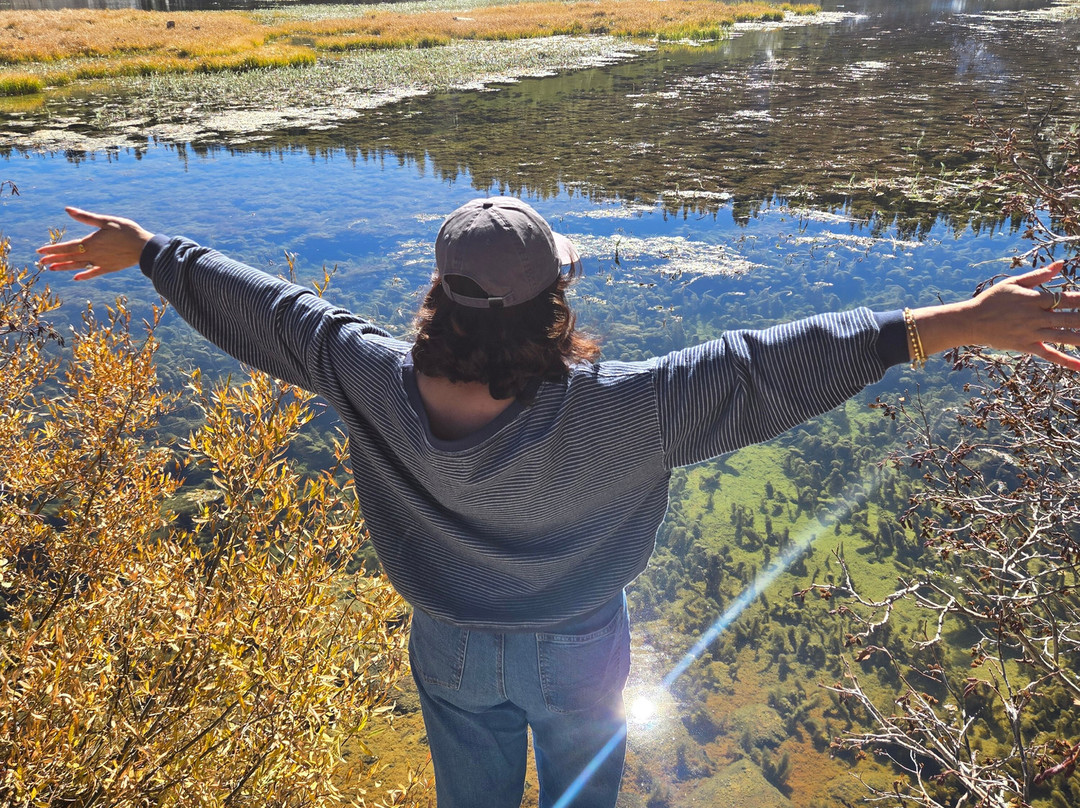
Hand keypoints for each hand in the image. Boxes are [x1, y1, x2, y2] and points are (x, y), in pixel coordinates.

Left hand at [36, 207, 153, 280]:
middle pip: (70, 257)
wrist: (145, 247)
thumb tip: (67, 210)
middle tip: (41, 261)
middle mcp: (93, 254)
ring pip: (79, 266)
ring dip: (65, 267)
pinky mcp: (109, 268)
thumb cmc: (127, 231)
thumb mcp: (106, 221)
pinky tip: (76, 277)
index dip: (53, 249)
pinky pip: (94, 273)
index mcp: (91, 242)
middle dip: (55, 259)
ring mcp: (101, 263)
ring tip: (52, 269)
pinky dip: (84, 275)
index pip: (67, 246)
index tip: (40, 251)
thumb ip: (86, 217)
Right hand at [914, 261, 1079, 370]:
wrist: (971, 321)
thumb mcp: (1013, 282)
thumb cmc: (992, 299)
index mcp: (1034, 299)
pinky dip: (1067, 361)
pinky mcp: (1027, 346)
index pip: (1067, 299)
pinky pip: (1050, 355)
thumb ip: (1039, 275)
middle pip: (1071, 319)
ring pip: (1065, 337)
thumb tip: (1061, 264)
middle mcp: (1036, 317)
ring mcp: (1032, 334)